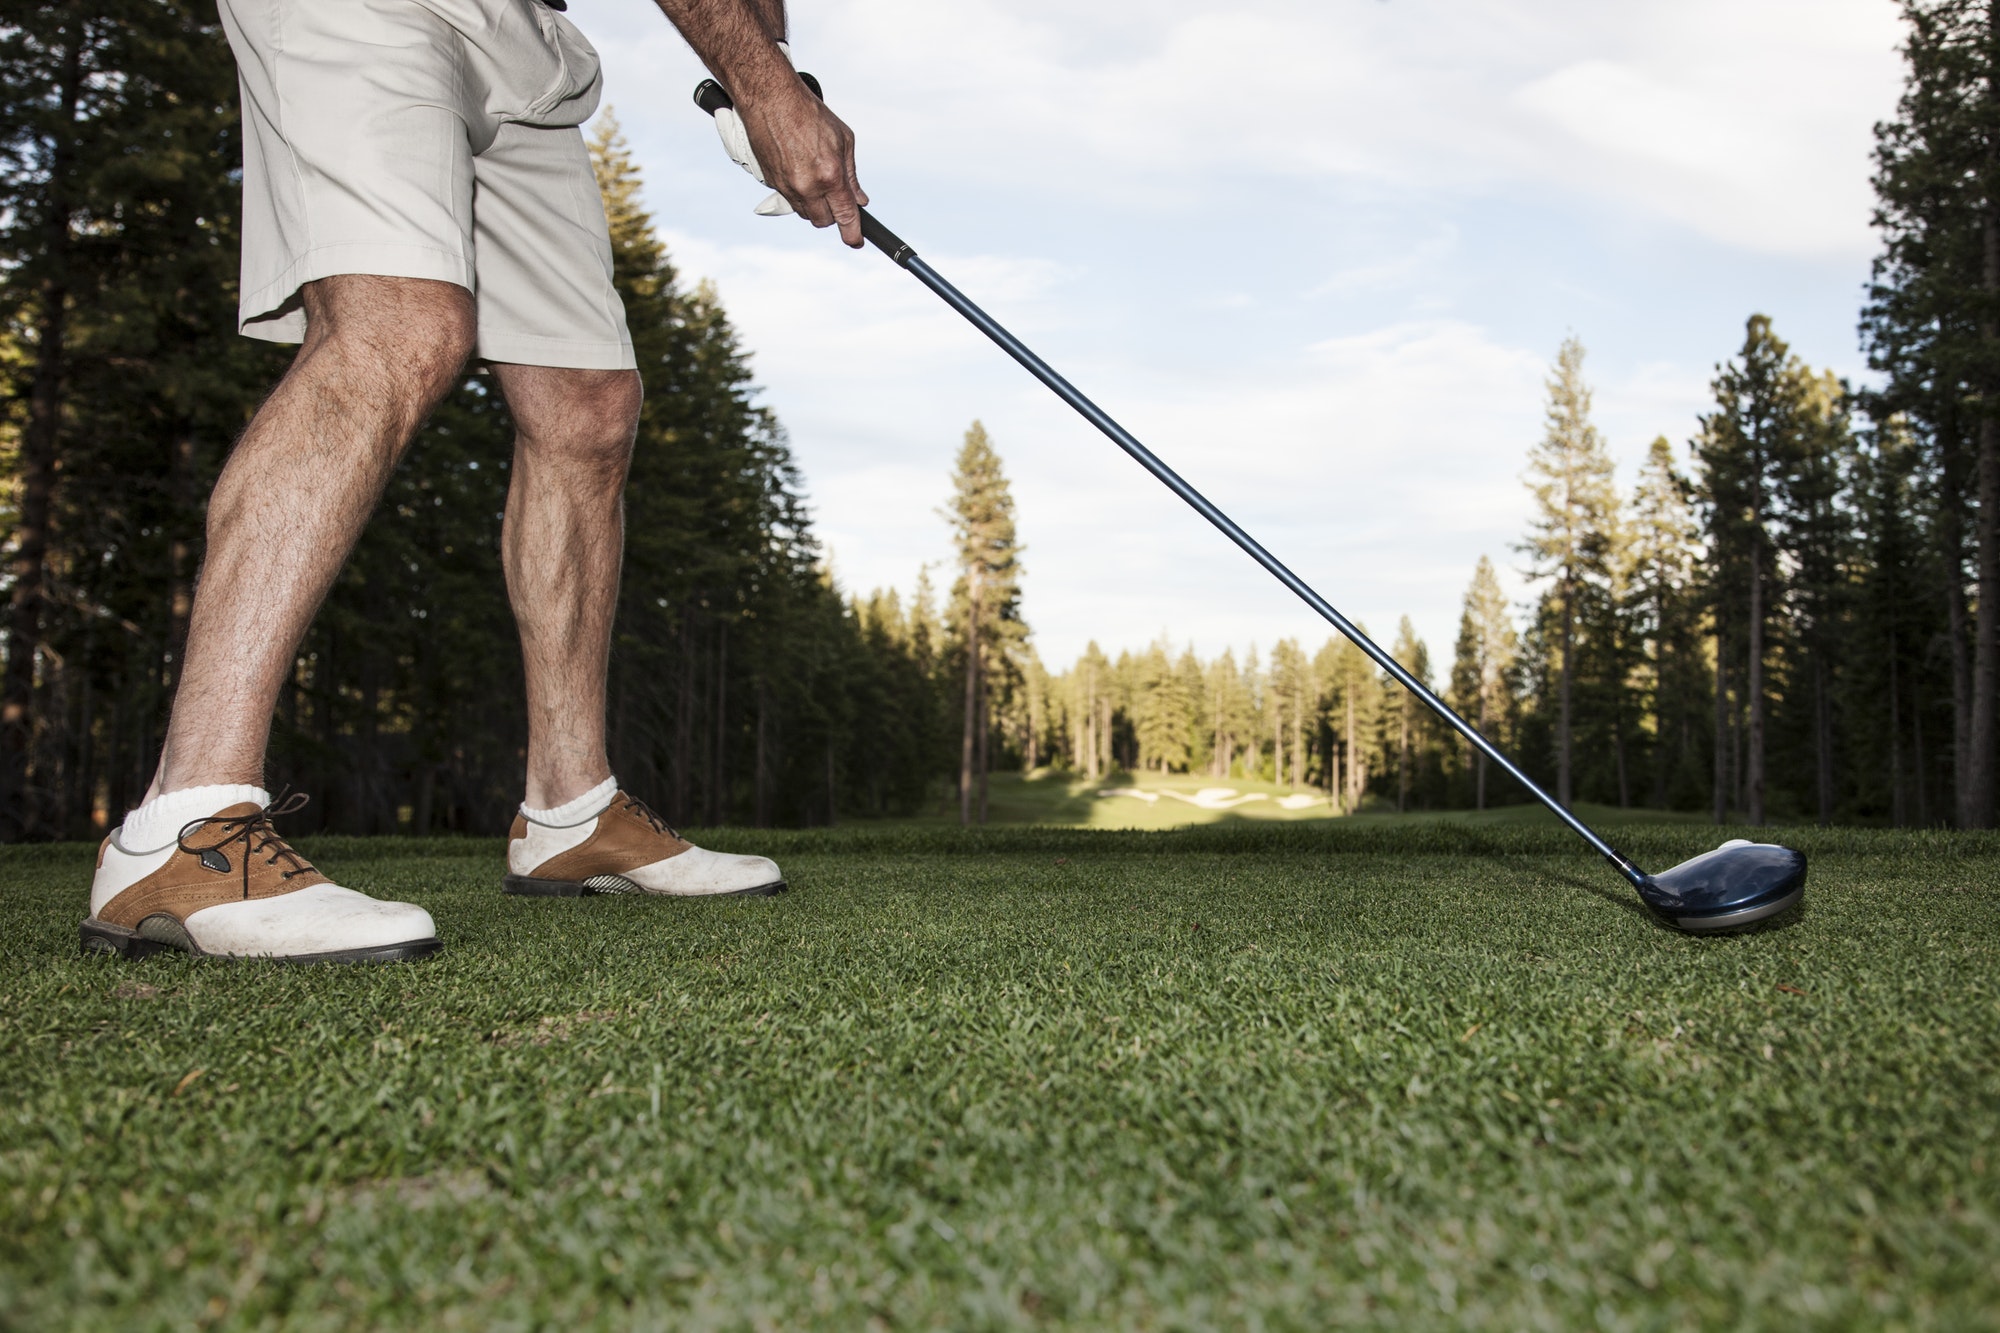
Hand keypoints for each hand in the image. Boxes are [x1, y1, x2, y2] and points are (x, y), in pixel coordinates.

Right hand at [715, 71, 867, 244]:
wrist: (770, 98)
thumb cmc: (809, 113)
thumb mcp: (843, 140)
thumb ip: (851, 175)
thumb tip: (859, 200)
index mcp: (829, 175)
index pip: (845, 216)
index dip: (853, 234)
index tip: (856, 241)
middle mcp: (807, 186)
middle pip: (822, 221)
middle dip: (832, 215)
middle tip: (836, 198)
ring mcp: (786, 186)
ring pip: (804, 213)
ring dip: (814, 205)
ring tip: (816, 179)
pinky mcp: (771, 182)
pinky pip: (789, 200)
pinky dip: (798, 194)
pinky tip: (800, 171)